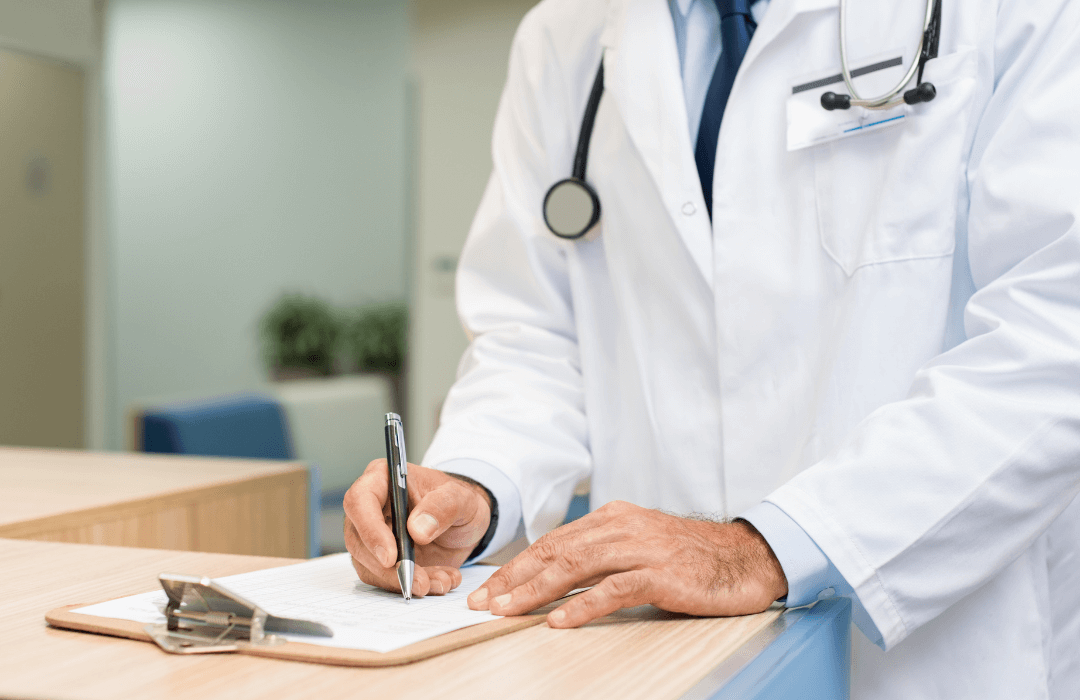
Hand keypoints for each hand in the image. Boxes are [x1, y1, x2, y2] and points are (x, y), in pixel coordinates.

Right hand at [343, 460, 491, 596]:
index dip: (369, 530)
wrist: (465, 523)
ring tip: (441, 580)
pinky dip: (411, 586)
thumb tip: (416, 529)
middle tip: (421, 582)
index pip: (359, 501)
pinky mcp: (378, 561)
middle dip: (389, 568)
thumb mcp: (462, 498)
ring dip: (404, 581)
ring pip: (370, 567)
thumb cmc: (457, 501)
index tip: (390, 557)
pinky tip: (439, 581)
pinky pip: (385, 581)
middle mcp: (370, 508)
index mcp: (382, 479)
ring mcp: (370, 536)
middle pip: (358, 541)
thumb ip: (444, 507)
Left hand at [466, 501, 786, 626]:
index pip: (553, 542)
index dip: (517, 567)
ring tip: (509, 610)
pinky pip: (613, 589)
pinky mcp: (661, 573)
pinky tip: (560, 621)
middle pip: (555, 552)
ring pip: (576, 567)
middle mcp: (622, 527)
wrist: (745, 557)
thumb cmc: (690, 557)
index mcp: (613, 518)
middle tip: (485, 602)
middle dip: (515, 579)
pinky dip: (583, 606)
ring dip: (537, 590)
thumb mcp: (639, 545)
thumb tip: (554, 579)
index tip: (489, 590)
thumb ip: (601, 555)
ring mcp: (641, 549)